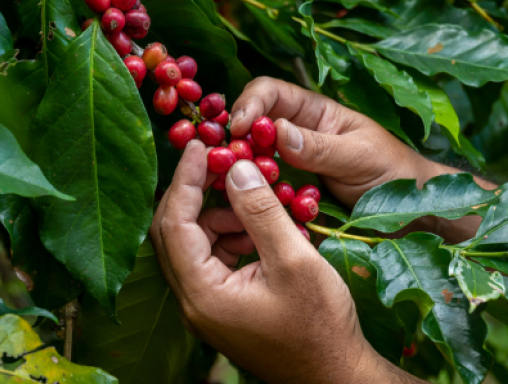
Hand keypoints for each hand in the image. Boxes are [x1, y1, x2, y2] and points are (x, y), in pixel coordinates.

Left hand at [150, 141, 421, 383]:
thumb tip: (236, 167)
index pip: (174, 223)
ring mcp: (203, 306)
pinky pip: (210, 259)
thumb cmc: (321, 325)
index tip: (200, 146)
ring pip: (191, 244)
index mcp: (202, 293)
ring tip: (253, 202)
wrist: (335, 375)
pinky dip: (227, 237)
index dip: (185, 179)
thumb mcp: (294, 260)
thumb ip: (260, 211)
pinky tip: (257, 230)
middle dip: (195, 193)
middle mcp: (192, 302)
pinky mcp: (218, 306)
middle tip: (219, 162)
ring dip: (216, 216)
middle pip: (173, 233)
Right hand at [230, 77, 436, 206]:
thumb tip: (277, 132)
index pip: (270, 92)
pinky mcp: (287, 195)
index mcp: (314, 113)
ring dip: (239, 169)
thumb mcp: (361, 156)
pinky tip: (248, 205)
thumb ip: (321, 146)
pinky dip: (252, 195)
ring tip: (231, 185)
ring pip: (250, 159)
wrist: (414, 214)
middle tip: (226, 161)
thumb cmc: (395, 174)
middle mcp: (295, 135)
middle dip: (234, 139)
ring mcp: (289, 167)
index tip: (239, 129)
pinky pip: (262, 191)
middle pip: (251, 125)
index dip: (249, 104)